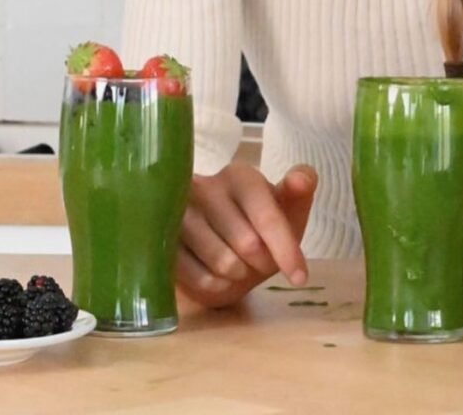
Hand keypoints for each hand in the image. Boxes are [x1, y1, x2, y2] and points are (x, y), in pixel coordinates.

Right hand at [176, 162, 317, 307]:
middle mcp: (206, 187)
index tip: (300, 277)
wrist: (219, 246)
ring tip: (239, 266)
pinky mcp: (160, 241)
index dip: (286, 249)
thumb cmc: (258, 224)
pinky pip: (195, 277)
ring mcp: (178, 214)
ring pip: (222, 262)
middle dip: (262, 263)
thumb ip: (299, 192)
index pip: (267, 216)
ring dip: (238, 275)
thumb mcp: (286, 208)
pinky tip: (218, 276)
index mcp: (240, 176)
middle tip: (261, 262)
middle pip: (247, 244)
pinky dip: (214, 285)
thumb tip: (302, 178)